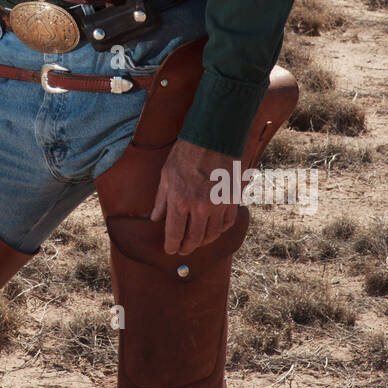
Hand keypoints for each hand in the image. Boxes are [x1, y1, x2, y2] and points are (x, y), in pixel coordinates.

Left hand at [150, 139, 237, 254]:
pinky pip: (227, 223)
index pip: (175, 234)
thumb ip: (161, 200)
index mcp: (180, 201)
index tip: (170, 250)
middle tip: (183, 250)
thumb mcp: (166, 175)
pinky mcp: (232, 200)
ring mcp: (218, 205)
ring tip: (197, 242)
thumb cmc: (186, 154)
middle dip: (187, 248)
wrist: (213, 138)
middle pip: (194, 239)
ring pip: (212, 234)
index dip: (172, 246)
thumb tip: (155, 218)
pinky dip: (219, 230)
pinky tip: (213, 230)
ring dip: (203, 242)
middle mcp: (200, 207)